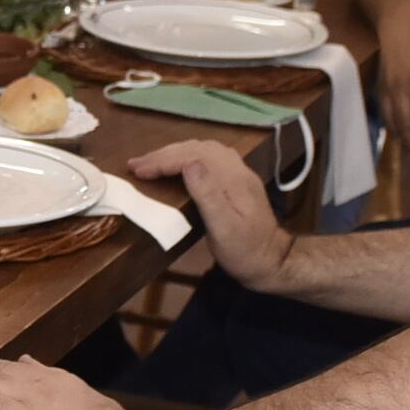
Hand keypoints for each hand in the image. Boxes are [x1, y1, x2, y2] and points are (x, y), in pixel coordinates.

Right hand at [130, 141, 289, 289]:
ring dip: (175, 152)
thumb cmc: (244, 251)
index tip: (138, 170)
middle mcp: (237, 169)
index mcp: (232, 179)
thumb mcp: (224, 229)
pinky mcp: (238, 180)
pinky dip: (188, 155)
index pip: (191, 157)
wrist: (273, 262)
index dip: (162, 161)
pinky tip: (179, 164)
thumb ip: (208, 194)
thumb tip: (189, 164)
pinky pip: (210, 156)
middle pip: (196, 148)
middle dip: (163, 154)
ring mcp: (240, 172)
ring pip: (203, 149)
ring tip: (151, 162)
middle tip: (136, 165)